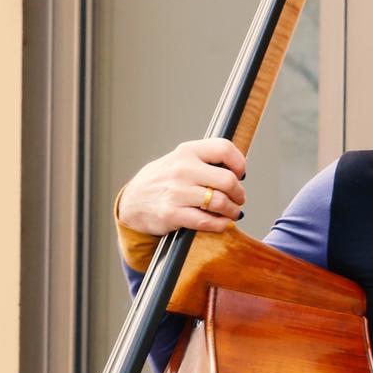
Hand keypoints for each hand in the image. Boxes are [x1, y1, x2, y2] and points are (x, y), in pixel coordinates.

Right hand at [115, 138, 246, 235]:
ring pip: (220, 202)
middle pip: (228, 180)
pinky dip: (221, 224)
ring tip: (232, 212)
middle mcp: (181, 169)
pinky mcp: (172, 214)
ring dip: (233, 210)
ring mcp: (176, 192)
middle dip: (239, 193)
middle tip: (238, 198)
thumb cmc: (162, 181)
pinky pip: (207, 221)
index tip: (240, 174)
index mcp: (186, 151)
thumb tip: (238, 168)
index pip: (224, 149)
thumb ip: (205, 160)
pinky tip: (223, 223)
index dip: (239, 163)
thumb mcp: (179, 160)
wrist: (131, 202)